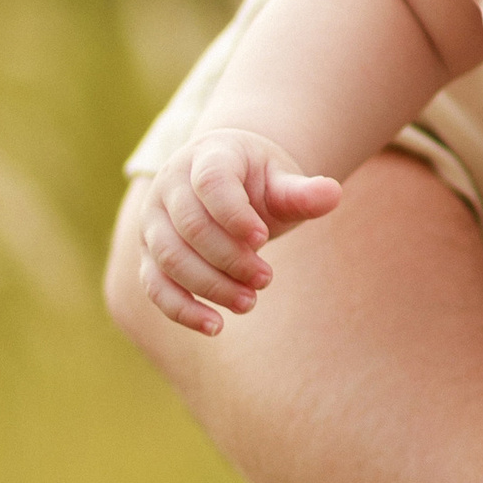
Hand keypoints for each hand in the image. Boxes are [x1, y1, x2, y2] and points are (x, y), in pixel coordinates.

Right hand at [138, 129, 341, 334]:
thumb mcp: (281, 180)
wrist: (223, 182)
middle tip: (266, 279)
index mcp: (207, 157)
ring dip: (209, 286)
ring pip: (170, 258)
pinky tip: (215, 326)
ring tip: (248, 302)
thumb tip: (333, 194)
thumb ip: (302, 191)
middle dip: (229, 258)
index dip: (234, 213)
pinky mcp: (149, 254)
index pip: (211, 182)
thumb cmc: (257, 182)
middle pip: (190, 226)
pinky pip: (155, 285)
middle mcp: (170, 186)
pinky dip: (181, 309)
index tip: (263, 238)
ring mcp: (153, 221)